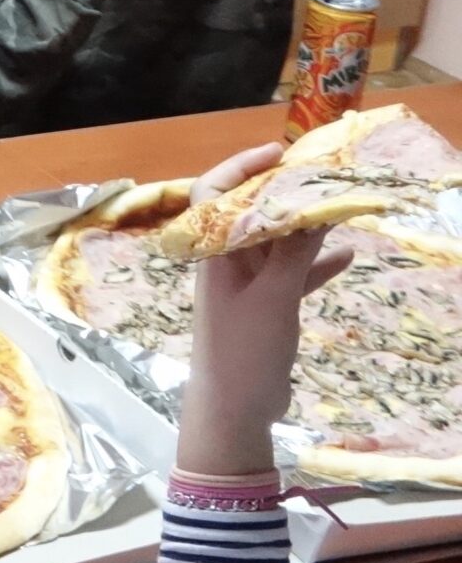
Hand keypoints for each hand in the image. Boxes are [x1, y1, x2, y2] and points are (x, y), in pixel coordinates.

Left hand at [176, 144, 354, 476]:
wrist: (233, 410)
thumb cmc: (243, 350)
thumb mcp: (273, 297)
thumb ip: (294, 252)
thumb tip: (313, 205)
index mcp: (215, 253)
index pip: (214, 194)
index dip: (241, 168)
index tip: (279, 152)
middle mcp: (227, 262)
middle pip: (252, 214)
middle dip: (285, 192)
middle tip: (324, 175)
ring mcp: (247, 286)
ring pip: (277, 243)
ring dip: (305, 226)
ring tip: (341, 207)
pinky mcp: (266, 308)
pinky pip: (292, 275)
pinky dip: (316, 263)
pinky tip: (348, 254)